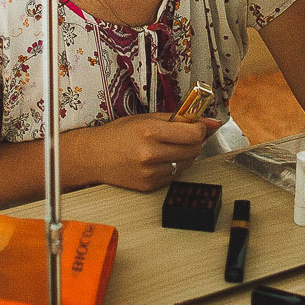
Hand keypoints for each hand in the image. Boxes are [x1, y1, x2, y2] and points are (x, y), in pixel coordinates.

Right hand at [84, 112, 221, 191]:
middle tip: (183, 135)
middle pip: (194, 149)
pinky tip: (157, 160)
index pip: (193, 134)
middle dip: (194, 141)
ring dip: (184, 154)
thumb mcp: (146, 118)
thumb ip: (178, 118)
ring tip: (166, 147)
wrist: (94, 156)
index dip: (200, 129)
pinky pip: (175, 175)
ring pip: (187, 163)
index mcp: (149, 131)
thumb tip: (210, 121)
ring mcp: (150, 172)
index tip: (197, 126)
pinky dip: (172, 167)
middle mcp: (150, 153)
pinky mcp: (149, 186)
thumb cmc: (118, 134)